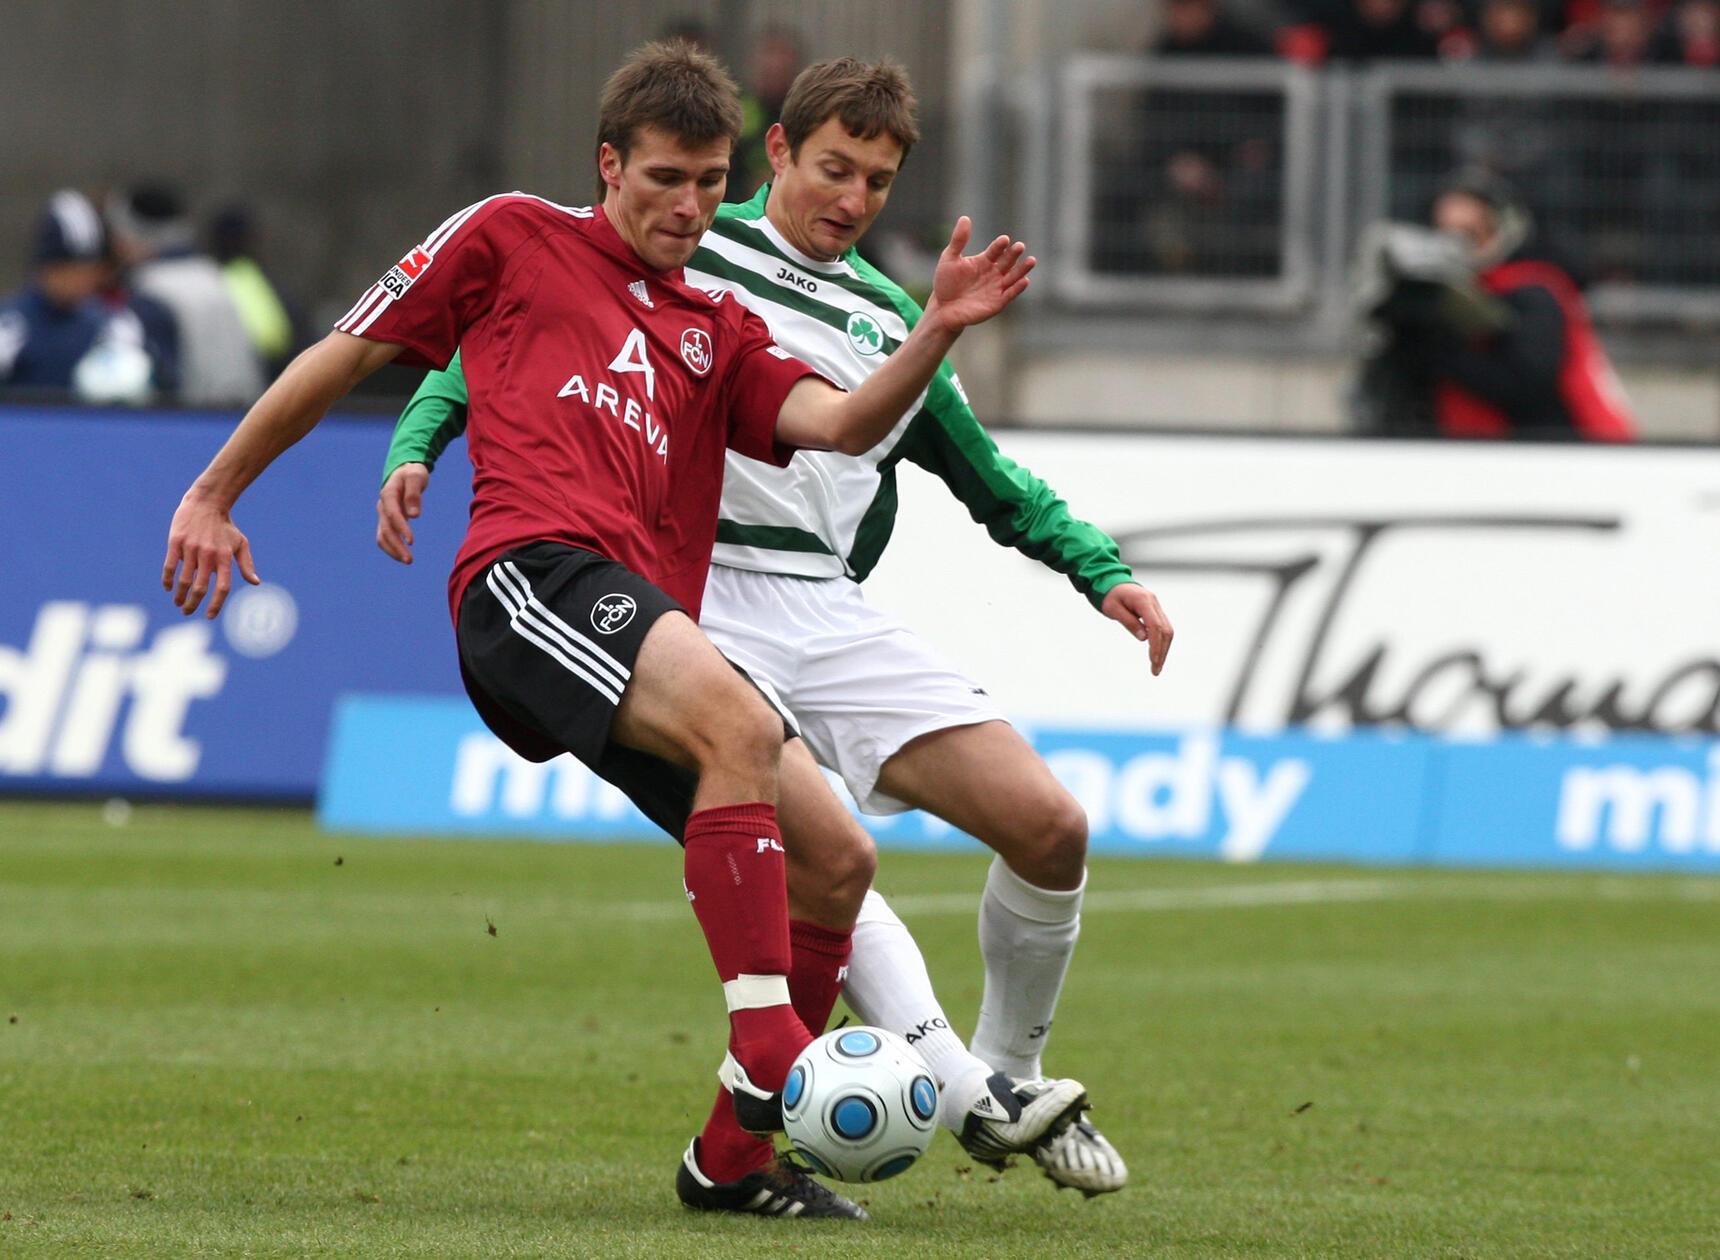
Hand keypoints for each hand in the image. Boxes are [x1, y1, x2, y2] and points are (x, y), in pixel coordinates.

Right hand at [162, 492, 258, 618]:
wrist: (207, 502)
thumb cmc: (225, 526)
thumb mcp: (240, 543)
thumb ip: (246, 564)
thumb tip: (255, 582)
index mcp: (225, 557)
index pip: (222, 587)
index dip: (216, 604)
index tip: (209, 616)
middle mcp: (208, 555)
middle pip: (200, 587)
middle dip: (193, 604)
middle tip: (187, 612)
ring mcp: (191, 548)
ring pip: (184, 579)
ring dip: (180, 595)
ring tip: (178, 603)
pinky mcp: (176, 542)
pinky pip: (170, 566)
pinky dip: (168, 580)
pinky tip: (168, 588)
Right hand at [376, 463, 429, 563]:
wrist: (403, 471)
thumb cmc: (412, 473)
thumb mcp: (416, 477)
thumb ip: (414, 494)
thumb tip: (414, 516)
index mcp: (388, 494)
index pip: (393, 514)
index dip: (401, 528)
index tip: (412, 541)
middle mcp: (382, 506)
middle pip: (386, 529)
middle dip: (396, 546)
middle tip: (410, 560)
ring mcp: (383, 514)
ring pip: (383, 536)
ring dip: (393, 550)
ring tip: (408, 561)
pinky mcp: (387, 520)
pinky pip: (385, 536)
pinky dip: (391, 547)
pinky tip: (403, 555)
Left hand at [925, 216, 1034, 333]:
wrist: (943, 308)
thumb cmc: (946, 283)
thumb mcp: (949, 258)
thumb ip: (958, 240)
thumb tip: (965, 218)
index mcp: (984, 260)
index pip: (996, 250)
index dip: (1000, 245)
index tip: (1004, 240)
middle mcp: (994, 273)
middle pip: (1007, 261)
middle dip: (1014, 254)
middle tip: (1019, 246)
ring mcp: (997, 287)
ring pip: (1013, 276)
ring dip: (1022, 269)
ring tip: (1031, 260)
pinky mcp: (997, 303)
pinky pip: (1010, 294)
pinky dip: (1017, 288)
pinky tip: (1024, 280)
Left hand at [1100, 582, 1173, 675]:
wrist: (1110, 580)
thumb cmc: (1109, 595)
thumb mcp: (1113, 609)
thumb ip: (1129, 622)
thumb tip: (1144, 639)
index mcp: (1144, 601)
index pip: (1155, 626)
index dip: (1156, 645)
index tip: (1153, 661)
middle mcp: (1154, 603)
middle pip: (1166, 630)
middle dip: (1162, 651)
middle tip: (1155, 670)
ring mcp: (1156, 606)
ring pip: (1168, 630)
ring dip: (1164, 649)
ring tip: (1156, 666)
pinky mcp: (1155, 610)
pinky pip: (1163, 628)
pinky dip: (1162, 642)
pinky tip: (1157, 654)